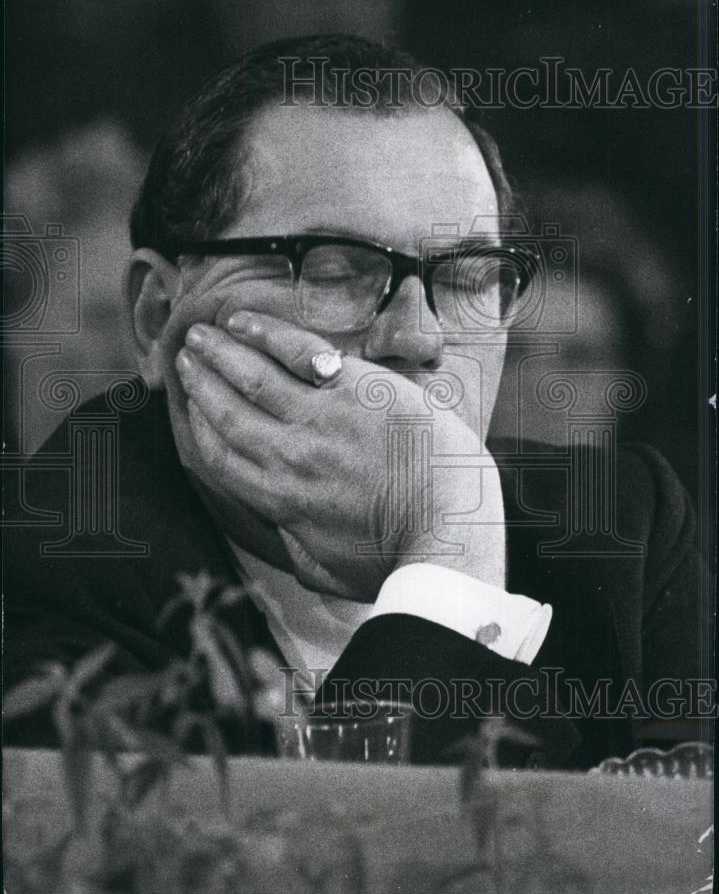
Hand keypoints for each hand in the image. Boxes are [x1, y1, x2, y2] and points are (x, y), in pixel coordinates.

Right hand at [176, 313, 504, 600]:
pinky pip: (297, 352)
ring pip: (253, 377)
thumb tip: (279, 529)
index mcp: (281, 500)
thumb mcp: (331, 571)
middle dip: (200, 382)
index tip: (188, 405)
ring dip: (220, 352)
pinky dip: (265, 333)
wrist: (450, 529)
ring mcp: (321, 418)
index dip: (199, 426)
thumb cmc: (400, 557)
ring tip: (200, 334)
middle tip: (185, 358)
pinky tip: (243, 321)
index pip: (222, 457)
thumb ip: (296, 549)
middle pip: (229, 412)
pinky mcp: (355, 387)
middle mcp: (290, 455)